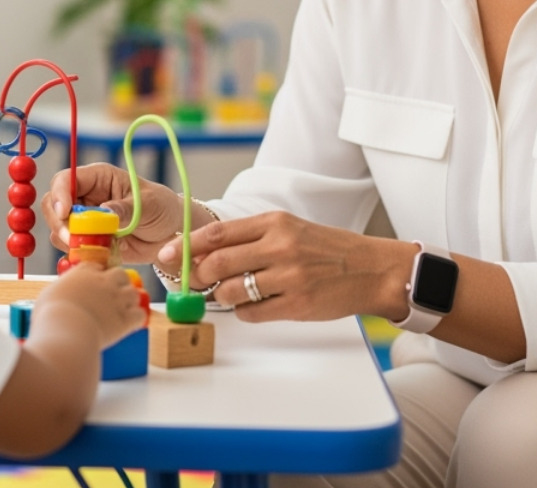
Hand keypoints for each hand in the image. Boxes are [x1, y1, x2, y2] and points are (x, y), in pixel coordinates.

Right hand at [34, 263, 143, 347]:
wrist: (66, 329)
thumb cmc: (50, 314)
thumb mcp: (48, 296)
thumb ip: (59, 291)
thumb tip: (58, 297)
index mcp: (83, 273)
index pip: (95, 266)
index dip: (96, 274)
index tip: (93, 284)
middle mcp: (103, 282)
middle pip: (119, 273)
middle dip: (118, 283)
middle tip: (112, 296)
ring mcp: (117, 299)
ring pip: (134, 292)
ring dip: (129, 301)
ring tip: (122, 311)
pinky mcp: (125, 318)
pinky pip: (140, 314)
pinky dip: (136, 320)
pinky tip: (129, 325)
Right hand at [40, 162, 184, 263]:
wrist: (170, 233)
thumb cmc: (161, 207)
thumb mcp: (148, 204)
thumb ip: (124, 208)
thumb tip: (102, 213)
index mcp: (98, 178)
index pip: (65, 180)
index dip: (60, 195)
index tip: (65, 213)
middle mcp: (85, 196)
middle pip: (53, 205)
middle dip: (59, 223)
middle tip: (73, 240)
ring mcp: (84, 220)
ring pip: (58, 229)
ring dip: (70, 242)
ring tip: (97, 248)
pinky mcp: (87, 240)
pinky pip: (71, 248)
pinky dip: (79, 254)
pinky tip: (99, 257)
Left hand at [156, 210, 414, 322]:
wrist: (370, 269)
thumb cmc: (327, 249)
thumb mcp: (289, 230)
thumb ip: (251, 239)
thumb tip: (204, 252)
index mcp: (275, 223)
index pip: (218, 232)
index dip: (186, 246)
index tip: (166, 255)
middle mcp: (280, 246)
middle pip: (217, 262)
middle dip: (195, 275)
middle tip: (190, 282)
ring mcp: (289, 277)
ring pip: (231, 290)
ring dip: (222, 296)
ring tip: (232, 293)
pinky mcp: (297, 304)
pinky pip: (252, 313)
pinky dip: (245, 311)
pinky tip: (256, 304)